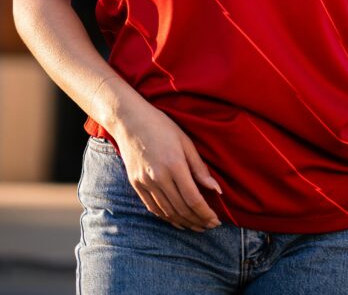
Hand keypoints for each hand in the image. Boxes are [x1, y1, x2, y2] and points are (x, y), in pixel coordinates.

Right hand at [114, 102, 222, 231]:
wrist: (129, 120)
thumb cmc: (162, 126)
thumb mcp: (185, 142)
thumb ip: (200, 168)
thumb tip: (217, 190)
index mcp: (174, 165)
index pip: (193, 199)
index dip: (206, 214)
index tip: (216, 220)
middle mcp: (158, 177)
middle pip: (181, 209)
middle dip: (198, 221)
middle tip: (210, 226)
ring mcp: (145, 182)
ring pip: (167, 212)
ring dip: (184, 222)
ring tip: (197, 226)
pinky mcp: (136, 184)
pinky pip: (153, 208)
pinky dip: (166, 217)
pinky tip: (177, 220)